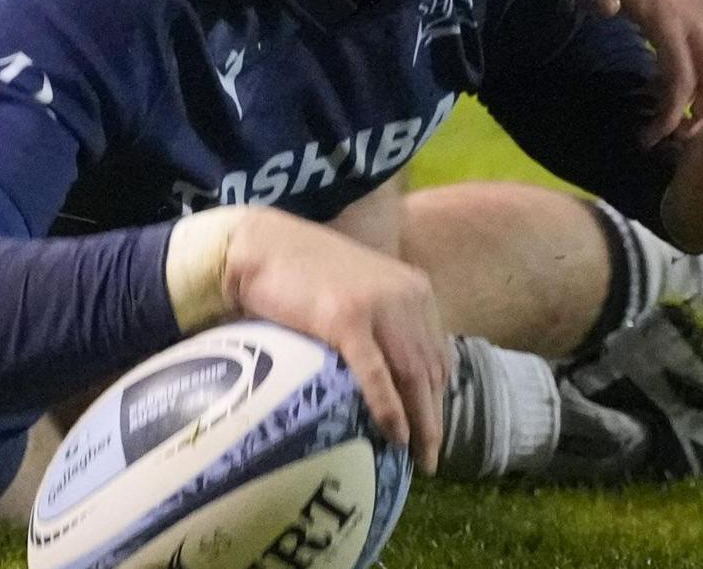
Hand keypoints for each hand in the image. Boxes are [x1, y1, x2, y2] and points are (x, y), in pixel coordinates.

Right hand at [221, 210, 453, 473]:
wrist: (263, 245)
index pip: (438, 352)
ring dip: (421, 423)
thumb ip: (384, 320)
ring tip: (417, 456)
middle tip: (429, 457)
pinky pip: (377, 375)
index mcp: (414, 288)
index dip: (439, 395)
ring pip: (412, 376)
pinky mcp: (348, 319)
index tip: (432, 425)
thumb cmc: (303, 271)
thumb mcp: (360, 290)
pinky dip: (389, 409)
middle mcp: (406, 295)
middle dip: (434, 417)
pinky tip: (395, 435)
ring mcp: (379, 306)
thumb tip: (393, 375)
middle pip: (431, 369)